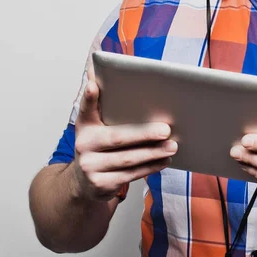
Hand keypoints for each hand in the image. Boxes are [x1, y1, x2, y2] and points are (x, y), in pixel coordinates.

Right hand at [70, 65, 177, 201]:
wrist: (83, 183)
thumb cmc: (98, 146)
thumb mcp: (95, 126)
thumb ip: (101, 104)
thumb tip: (99, 71)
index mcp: (84, 126)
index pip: (86, 108)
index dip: (89, 97)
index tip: (94, 85)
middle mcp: (83, 146)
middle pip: (117, 138)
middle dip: (145, 134)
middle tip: (166, 129)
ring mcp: (90, 168)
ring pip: (128, 159)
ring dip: (153, 153)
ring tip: (172, 146)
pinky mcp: (100, 185)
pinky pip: (130, 175)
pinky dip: (150, 167)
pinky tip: (164, 160)